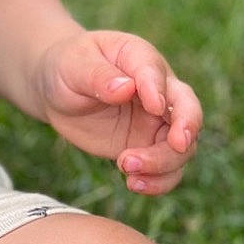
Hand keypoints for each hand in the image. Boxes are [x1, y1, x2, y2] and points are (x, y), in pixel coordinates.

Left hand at [34, 30, 202, 194]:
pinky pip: (164, 169)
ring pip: (181, 147)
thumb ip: (99, 76)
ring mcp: (155, 122)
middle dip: (186, 129)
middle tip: (176, 145)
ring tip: (128, 170)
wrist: (56, 90)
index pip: (156, 72)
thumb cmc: (68, 66)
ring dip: (164, 163)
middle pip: (187, 110)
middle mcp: (159, 91)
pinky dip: (158, 181)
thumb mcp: (75, 65)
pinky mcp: (145, 147)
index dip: (158, 89)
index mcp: (141, 59)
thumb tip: (126, 88)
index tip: (154, 106)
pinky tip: (134, 184)